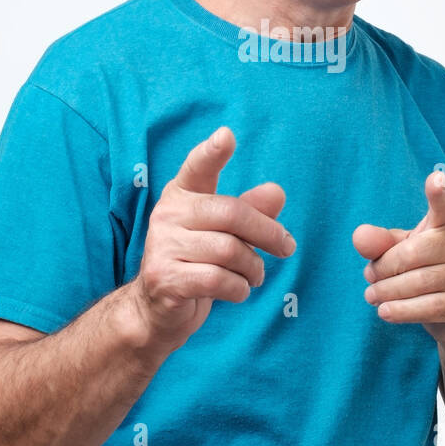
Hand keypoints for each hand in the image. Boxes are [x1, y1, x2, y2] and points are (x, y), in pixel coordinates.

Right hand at [130, 126, 295, 349]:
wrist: (157, 310)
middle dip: (268, 233)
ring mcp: (162, 246)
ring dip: (254, 268)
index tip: (227, 135)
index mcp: (182, 195)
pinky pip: (218, 280)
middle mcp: (167, 214)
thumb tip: (277, 192)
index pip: (198, 168)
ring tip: (254, 276)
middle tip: (287, 248)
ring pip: (230, 251)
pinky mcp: (164, 278)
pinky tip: (237, 290)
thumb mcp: (226, 233)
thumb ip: (250, 211)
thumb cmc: (197, 263)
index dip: (212, 152)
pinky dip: (239, 288)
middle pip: (232, 214)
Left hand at [353, 168, 444, 344]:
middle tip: (369, 276)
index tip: (435, 180)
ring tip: (372, 294)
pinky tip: (384, 311)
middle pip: (412, 253)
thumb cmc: (427, 267)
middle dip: (383, 267)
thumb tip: (360, 237)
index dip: (440, 192)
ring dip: (387, 291)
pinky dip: (400, 310)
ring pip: (418, 282)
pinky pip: (428, 307)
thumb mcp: (402, 248)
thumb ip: (380, 241)